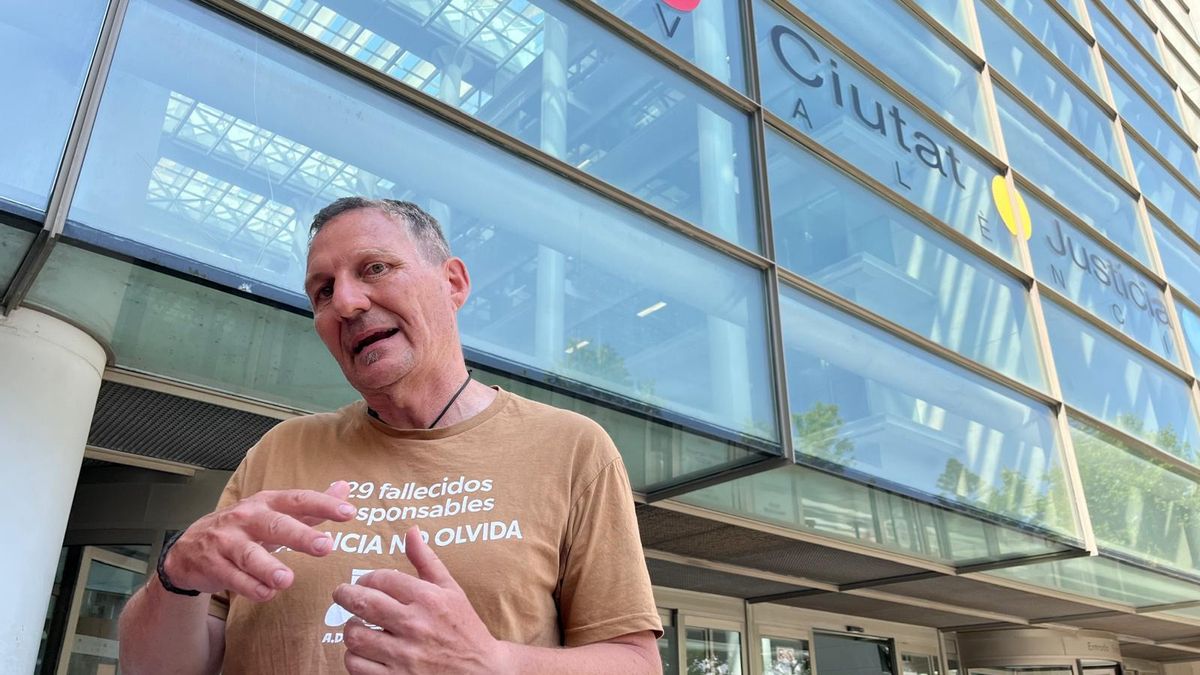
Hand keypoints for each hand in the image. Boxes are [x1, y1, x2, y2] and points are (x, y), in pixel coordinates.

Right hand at [162, 481, 355, 601]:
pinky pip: (232, 577)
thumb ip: (310, 507)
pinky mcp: (212, 564)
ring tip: (287, 580)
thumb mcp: (274, 512)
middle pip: (275, 525)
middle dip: (301, 535)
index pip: (298, 500)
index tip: (349, 512)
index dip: (324, 504)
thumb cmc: (242, 528)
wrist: (188, 548)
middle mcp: (246, 518)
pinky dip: (249, 586)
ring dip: (269, 567)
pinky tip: (266, 594)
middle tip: (325, 546)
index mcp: (266, 504)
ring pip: (249, 554)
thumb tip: (344, 489)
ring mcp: (226, 541)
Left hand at [334, 526, 508, 674]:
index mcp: (428, 599)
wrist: (482, 672)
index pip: (382, 579)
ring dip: (351, 629)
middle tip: (343, 594)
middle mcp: (415, 625)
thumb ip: (427, 560)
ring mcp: (404, 655)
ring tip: (358, 626)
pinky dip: (354, 657)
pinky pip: (356, 665)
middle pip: (362, 603)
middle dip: (345, 594)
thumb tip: (411, 531)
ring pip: (354, 636)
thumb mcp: (451, 590)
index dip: (367, 578)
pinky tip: (364, 651)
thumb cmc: (464, 628)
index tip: (365, 582)